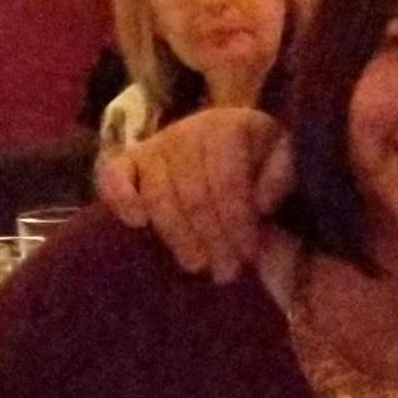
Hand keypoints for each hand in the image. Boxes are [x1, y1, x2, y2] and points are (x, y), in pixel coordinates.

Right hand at [97, 108, 290, 277]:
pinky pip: (113, 176)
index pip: (227, 179)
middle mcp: (188, 129)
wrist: (232, 150)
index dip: (237, 220)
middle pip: (193, 193)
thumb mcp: (284, 160)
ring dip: (178, 235)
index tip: (248, 254)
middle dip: (211, 238)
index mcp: (229, 125)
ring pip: (158, 194)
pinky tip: (138, 224)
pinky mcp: (128, 160)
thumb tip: (262, 201)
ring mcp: (155, 144)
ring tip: (197, 265)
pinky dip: (121, 198)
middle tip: (226, 272)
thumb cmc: (261, 161)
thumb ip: (282, 173)